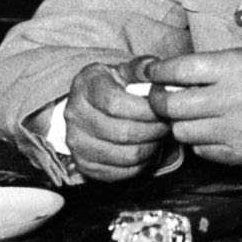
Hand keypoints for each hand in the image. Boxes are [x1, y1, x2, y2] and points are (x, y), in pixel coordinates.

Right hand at [64, 59, 170, 182]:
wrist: (94, 106)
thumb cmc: (118, 85)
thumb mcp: (128, 70)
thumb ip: (145, 69)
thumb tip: (160, 74)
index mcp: (85, 85)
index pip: (116, 103)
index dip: (146, 109)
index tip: (164, 108)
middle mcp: (74, 114)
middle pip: (122, 132)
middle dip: (154, 130)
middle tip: (168, 124)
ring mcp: (76, 142)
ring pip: (125, 155)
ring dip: (151, 147)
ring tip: (159, 135)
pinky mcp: (84, 165)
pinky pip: (121, 173)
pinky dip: (142, 164)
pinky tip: (148, 148)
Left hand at [139, 50, 241, 164]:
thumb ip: (210, 68)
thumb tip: (164, 77)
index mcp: (238, 67)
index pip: (177, 70)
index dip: (156, 73)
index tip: (150, 74)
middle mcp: (235, 99)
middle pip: (171, 106)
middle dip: (160, 101)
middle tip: (163, 97)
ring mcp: (238, 131)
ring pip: (182, 132)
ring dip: (181, 123)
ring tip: (194, 113)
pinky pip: (202, 151)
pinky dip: (202, 140)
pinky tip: (216, 128)